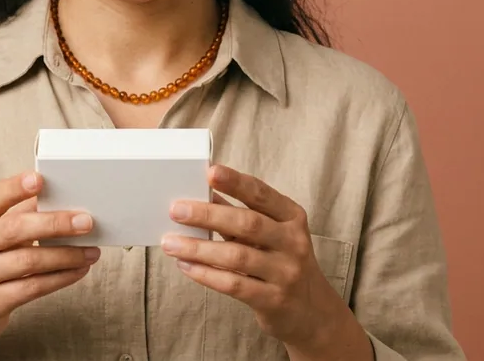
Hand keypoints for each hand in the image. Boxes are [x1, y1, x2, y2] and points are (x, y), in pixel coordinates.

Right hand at [0, 171, 99, 355]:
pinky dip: (60, 278)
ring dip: (66, 255)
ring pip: (29, 261)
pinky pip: (33, 287)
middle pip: (14, 229)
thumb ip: (14, 216)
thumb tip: (57, 199)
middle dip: (55, 223)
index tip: (40, 179)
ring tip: (90, 251)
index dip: (15, 188)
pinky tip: (77, 270)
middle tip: (85, 221)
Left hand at [162, 165, 365, 357]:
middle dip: (208, 215)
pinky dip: (206, 274)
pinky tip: (186, 266)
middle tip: (176, 210)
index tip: (210, 171)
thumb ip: (240, 216)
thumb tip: (205, 195)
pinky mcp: (273, 299)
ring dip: (198, 248)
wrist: (313, 312)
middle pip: (247, 223)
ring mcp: (285, 272)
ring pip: (236, 256)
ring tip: (171, 243)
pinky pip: (234, 284)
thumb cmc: (283, 263)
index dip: (236, 182)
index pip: (262, 194)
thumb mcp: (272, 235)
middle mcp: (293, 242)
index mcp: (292, 217)